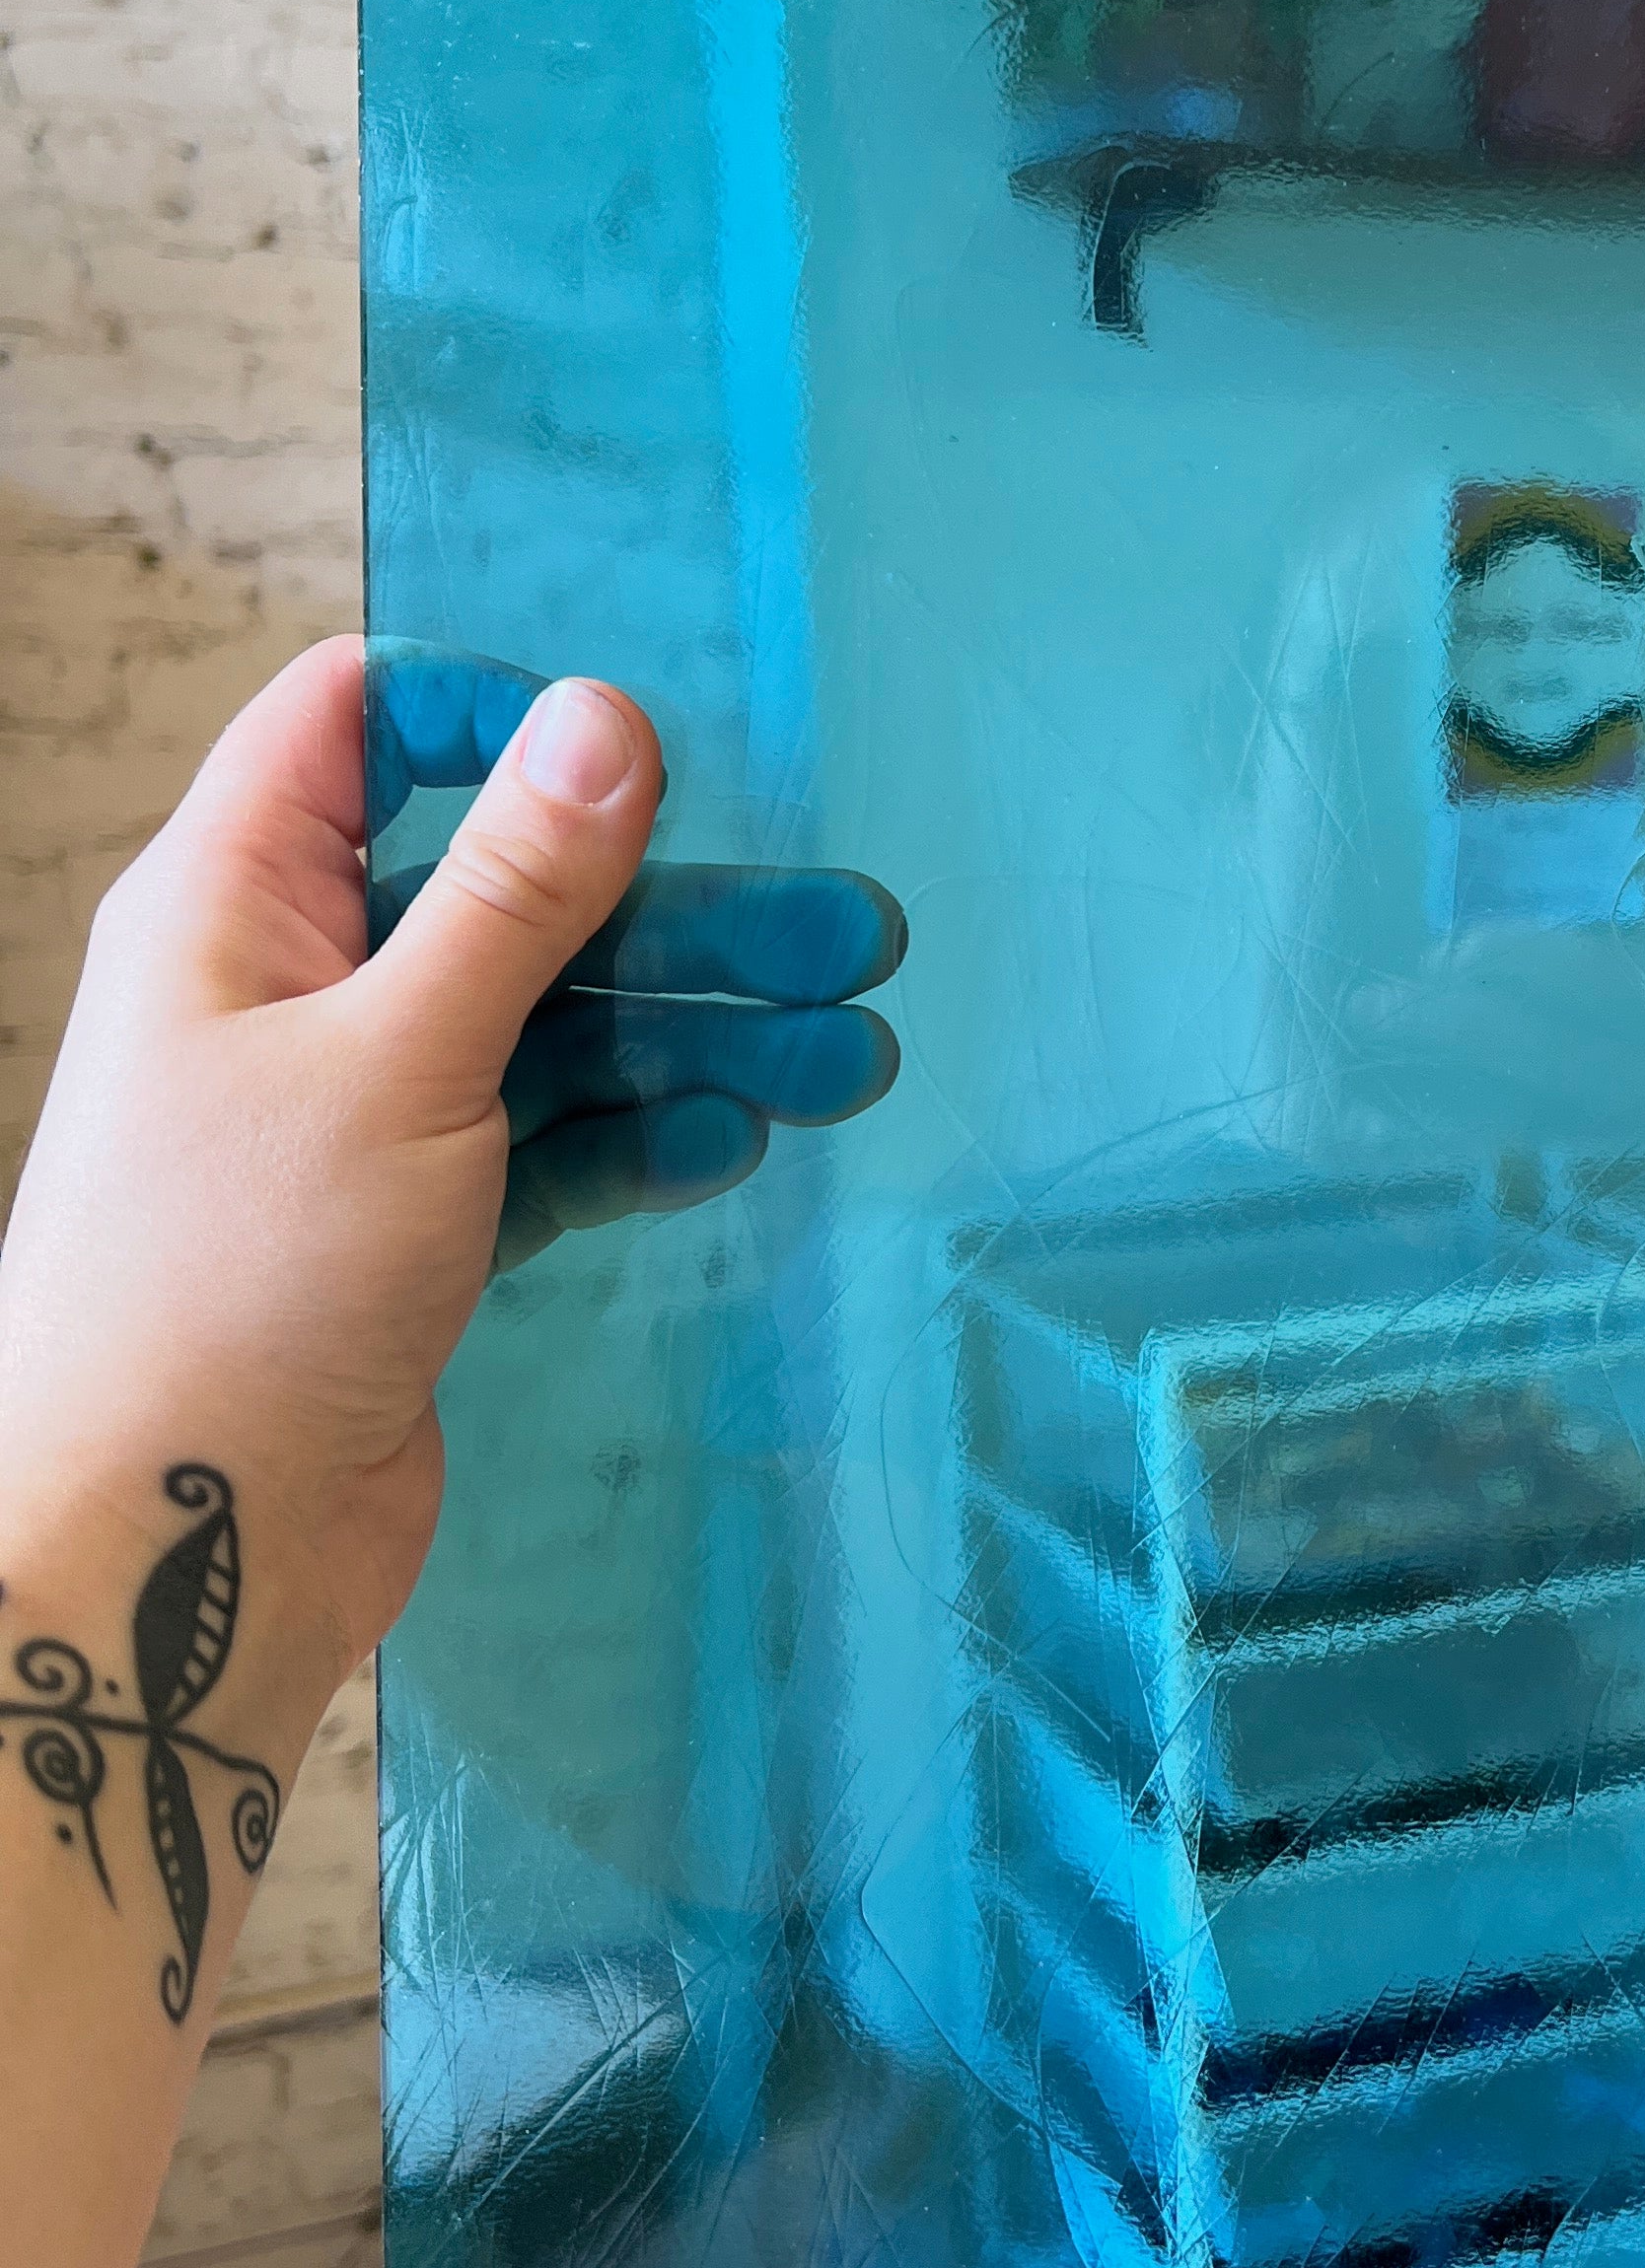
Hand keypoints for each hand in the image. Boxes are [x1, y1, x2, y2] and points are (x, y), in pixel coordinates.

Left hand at [0, 639, 903, 1697]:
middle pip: (511, 893)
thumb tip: (604, 720)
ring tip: (855, 1059)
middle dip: (683, 913)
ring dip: (700, 1035)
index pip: (362, 725)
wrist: (166, 1550)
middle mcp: (294, 990)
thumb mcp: (397, 1059)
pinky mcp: (412, 1229)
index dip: (499, 717)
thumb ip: (516, 892)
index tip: (645, 765)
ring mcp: (357, 1114)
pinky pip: (549, 1146)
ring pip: (554, 1029)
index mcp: (235, 905)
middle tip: (852, 939)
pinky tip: (738, 1140)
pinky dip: (641, 1138)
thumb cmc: (228, 1287)